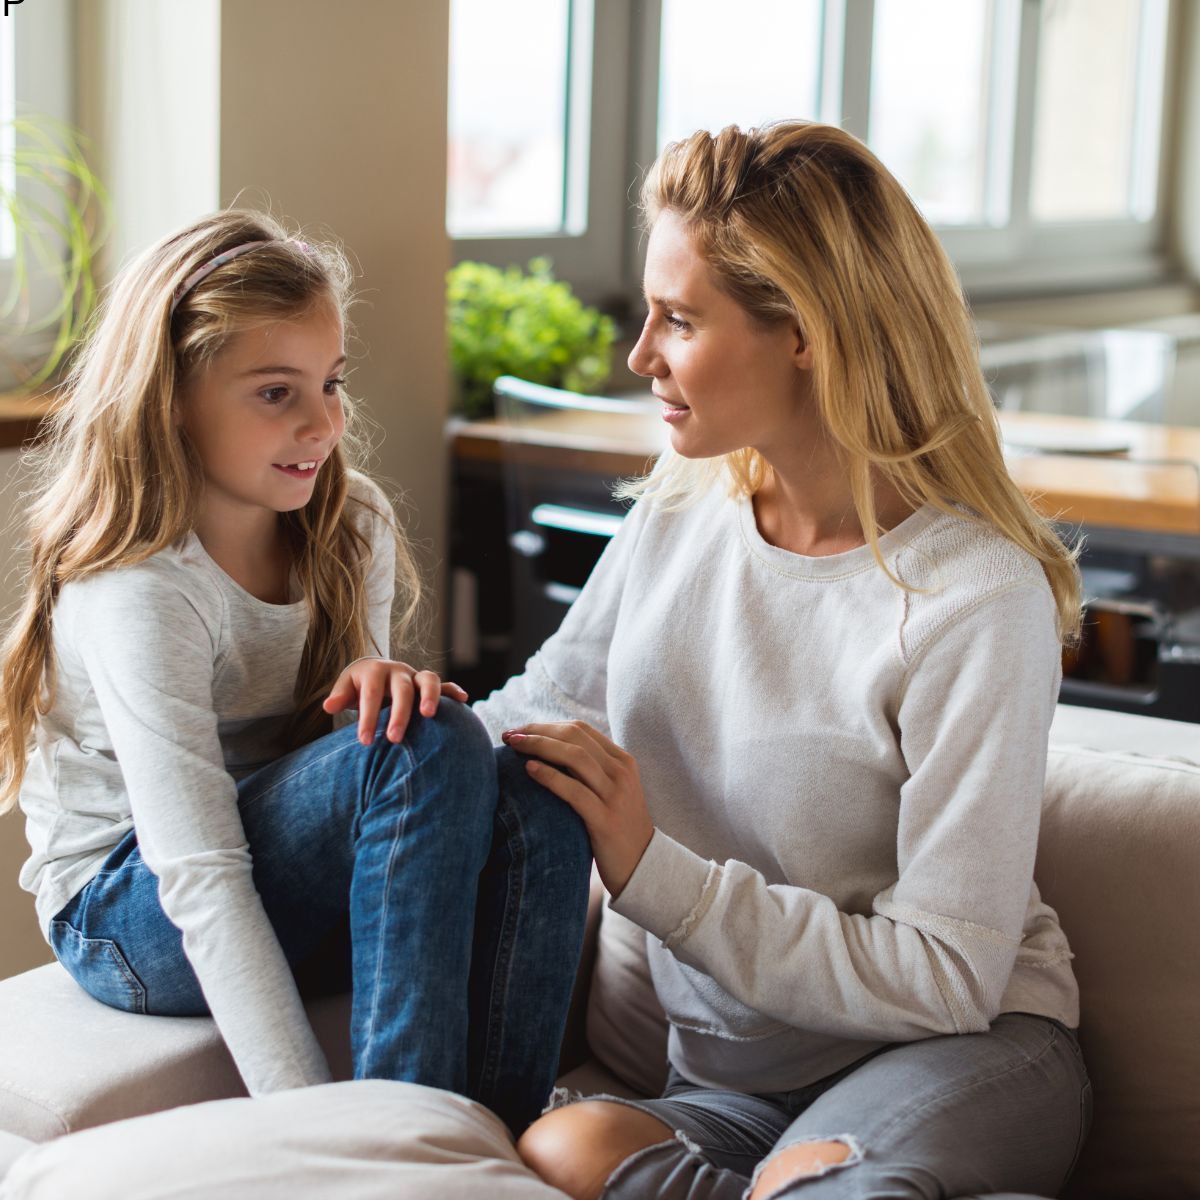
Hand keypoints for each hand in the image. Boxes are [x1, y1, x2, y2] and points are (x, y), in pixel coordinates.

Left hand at [322, 658, 468, 744]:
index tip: (364, 741)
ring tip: (429, 716)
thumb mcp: (347, 687)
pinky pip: (446, 685)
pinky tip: (463, 700)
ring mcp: (416, 677)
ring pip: (428, 680)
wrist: (376, 672)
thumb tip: (328, 706)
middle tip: (393, 739)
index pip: (371, 694)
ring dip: (430, 696)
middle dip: (399, 714)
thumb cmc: (359, 686)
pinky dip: (454, 691)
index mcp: (375, 671)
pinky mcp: (429, 685)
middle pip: (402, 689)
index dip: (368, 717)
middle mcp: (398, 671)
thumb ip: (340, 697)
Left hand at [501, 720, 653, 896]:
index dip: (546, 725)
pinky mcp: (605, 820)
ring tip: (513, 746)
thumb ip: (590, 771)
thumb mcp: (611, 791)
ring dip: (539, 746)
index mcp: (622, 761)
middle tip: (508, 735)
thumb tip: (548, 753)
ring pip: (574, 757)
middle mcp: (620, 772)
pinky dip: (550, 776)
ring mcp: (615, 795)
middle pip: (574, 737)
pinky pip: (574, 791)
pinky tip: (529, 769)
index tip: (519, 731)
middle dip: (537, 731)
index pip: (580, 730)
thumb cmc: (617, 828)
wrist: (644, 866)